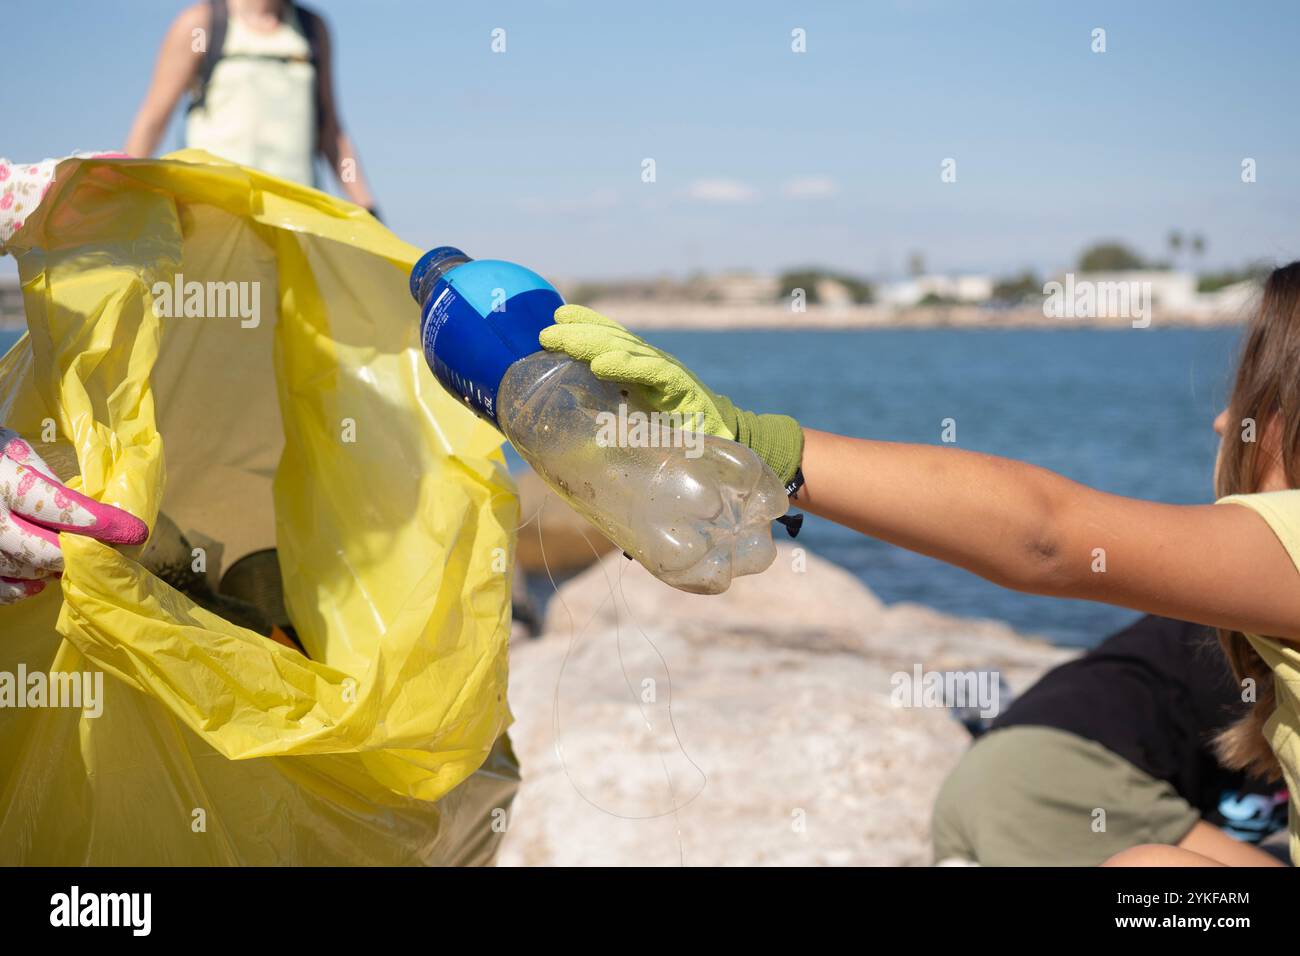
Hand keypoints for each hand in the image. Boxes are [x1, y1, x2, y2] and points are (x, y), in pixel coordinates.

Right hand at [0, 428, 148, 605]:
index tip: (131, 529)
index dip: (94, 521)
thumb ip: (37, 472)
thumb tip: (79, 504)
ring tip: (71, 559)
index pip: (52, 504)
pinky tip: (38, 583)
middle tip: (107, 550)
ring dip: (51, 568)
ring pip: (18, 569)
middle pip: (38, 547)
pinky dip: (17, 590)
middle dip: (76, 552)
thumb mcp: (4, 445)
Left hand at [539, 305, 803, 483]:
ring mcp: (670, 376)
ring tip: (563, 338)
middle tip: (547, 332)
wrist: (736, 450)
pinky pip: (653, 372)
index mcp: (642, 376)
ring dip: (592, 342)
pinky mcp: (685, 390)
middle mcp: (655, 369)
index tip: (552, 323)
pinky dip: (627, 365)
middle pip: (612, 340)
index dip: (583, 330)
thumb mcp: (643, 432)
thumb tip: (568, 449)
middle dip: (579, 333)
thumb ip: (615, 430)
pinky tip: (602, 363)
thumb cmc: (686, 444)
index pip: (610, 344)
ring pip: (627, 349)